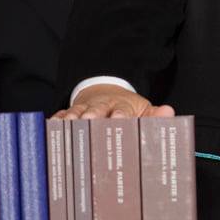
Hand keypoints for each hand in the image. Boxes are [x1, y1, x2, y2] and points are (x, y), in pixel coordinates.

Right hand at [53, 84, 173, 119]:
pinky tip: (51, 126)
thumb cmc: (127, 109)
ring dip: (72, 118)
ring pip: (76, 112)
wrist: (105, 94)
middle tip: (90, 120)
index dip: (121, 115)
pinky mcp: (69, 113)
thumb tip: (169, 112)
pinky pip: (60, 116)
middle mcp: (101, 106)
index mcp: (122, 106)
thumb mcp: (144, 110)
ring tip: (69, 124)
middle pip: (97, 110)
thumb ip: (155, 116)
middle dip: (94, 115)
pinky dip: (56, 121)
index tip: (120, 119)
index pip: (123, 111)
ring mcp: (83, 109)